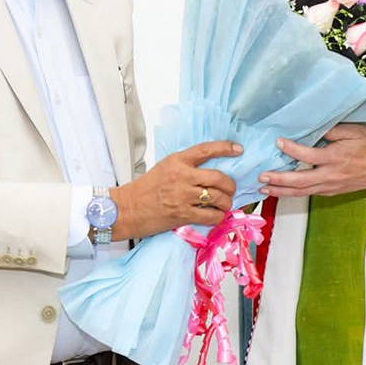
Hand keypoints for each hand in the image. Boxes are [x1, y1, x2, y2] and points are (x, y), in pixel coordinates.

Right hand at [112, 140, 236, 239]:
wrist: (127, 209)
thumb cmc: (145, 189)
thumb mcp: (165, 168)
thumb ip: (185, 167)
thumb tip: (209, 171)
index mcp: (177, 161)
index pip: (206, 150)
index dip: (225, 148)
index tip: (238, 149)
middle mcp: (182, 176)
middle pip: (218, 177)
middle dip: (230, 185)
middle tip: (230, 189)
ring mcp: (183, 196)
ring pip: (217, 197)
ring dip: (226, 202)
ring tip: (224, 204)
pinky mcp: (182, 214)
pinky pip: (210, 215)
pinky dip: (218, 216)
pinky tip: (216, 215)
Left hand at [258, 124, 365, 198]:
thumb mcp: (353, 131)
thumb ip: (332, 131)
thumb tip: (313, 129)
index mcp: (335, 158)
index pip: (308, 155)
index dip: (291, 149)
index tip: (278, 142)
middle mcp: (330, 175)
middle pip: (299, 181)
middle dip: (278, 179)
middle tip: (262, 176)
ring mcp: (330, 186)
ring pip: (302, 192)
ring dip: (282, 191)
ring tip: (264, 189)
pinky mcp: (332, 191)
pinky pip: (309, 194)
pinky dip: (294, 193)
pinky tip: (282, 191)